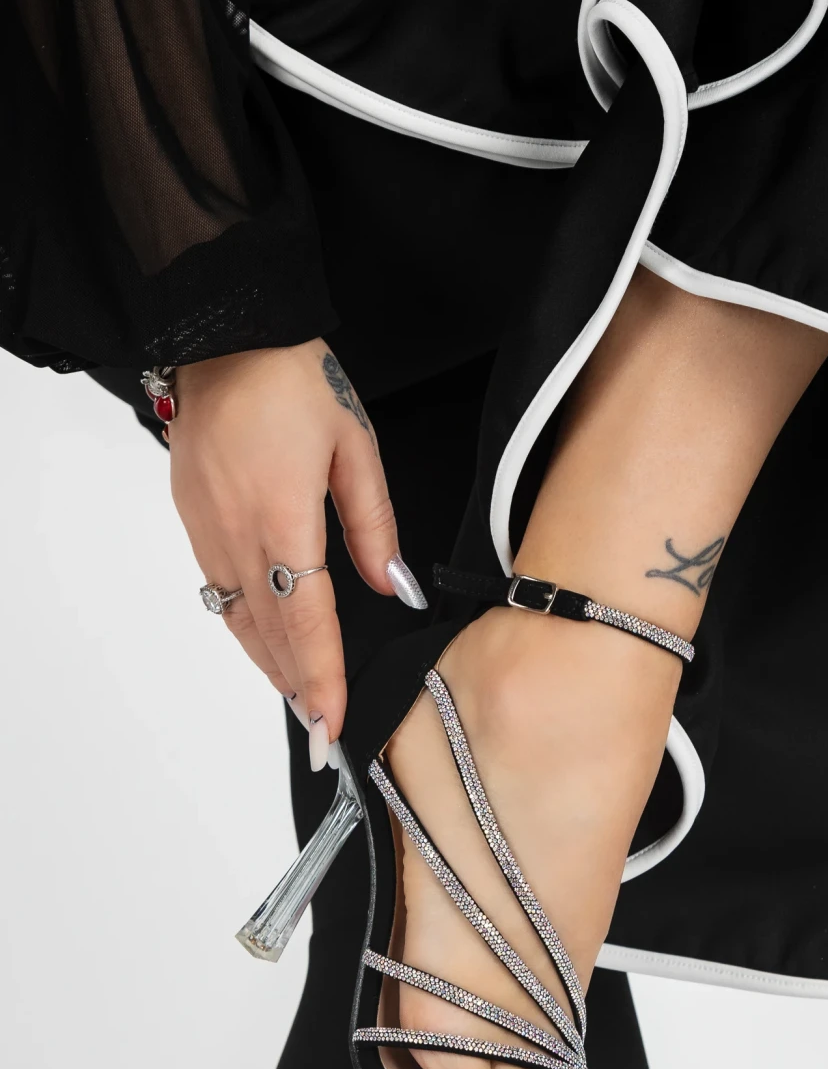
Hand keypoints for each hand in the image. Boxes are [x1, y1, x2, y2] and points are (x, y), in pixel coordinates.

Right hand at [168, 338, 424, 766]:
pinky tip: (265, 642)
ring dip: (270, 663)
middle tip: (320, 732)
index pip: (307, 619)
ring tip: (298, 699)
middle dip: (297, 687)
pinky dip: (246, 626)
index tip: (331, 722)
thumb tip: (393, 586)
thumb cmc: (293, 380)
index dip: (321, 677)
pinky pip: (221, 589)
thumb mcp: (355, 446)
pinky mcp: (193, 519)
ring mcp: (207, 529)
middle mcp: (237, 533)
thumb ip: (374, 525)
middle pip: (270, 631)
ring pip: (240, 617)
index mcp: (283, 517)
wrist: (225, 335)